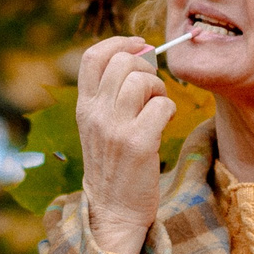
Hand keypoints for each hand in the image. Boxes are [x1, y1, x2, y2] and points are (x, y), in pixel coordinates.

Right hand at [75, 35, 173, 253]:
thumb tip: (139, 54)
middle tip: (153, 91)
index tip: (140, 46)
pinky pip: (163, 106)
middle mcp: (95, 114)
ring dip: (160, 91)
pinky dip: (169, 111)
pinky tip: (163, 126)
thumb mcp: (99, 126)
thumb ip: (109, 94)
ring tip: (158, 109)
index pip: (93, 56)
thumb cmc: (114, 164)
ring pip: (143, 81)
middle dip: (147, 69)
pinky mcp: (138, 144)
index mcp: (84, 107)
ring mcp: (115, 129)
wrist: (114, 210)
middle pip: (124, 62)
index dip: (119, 42)